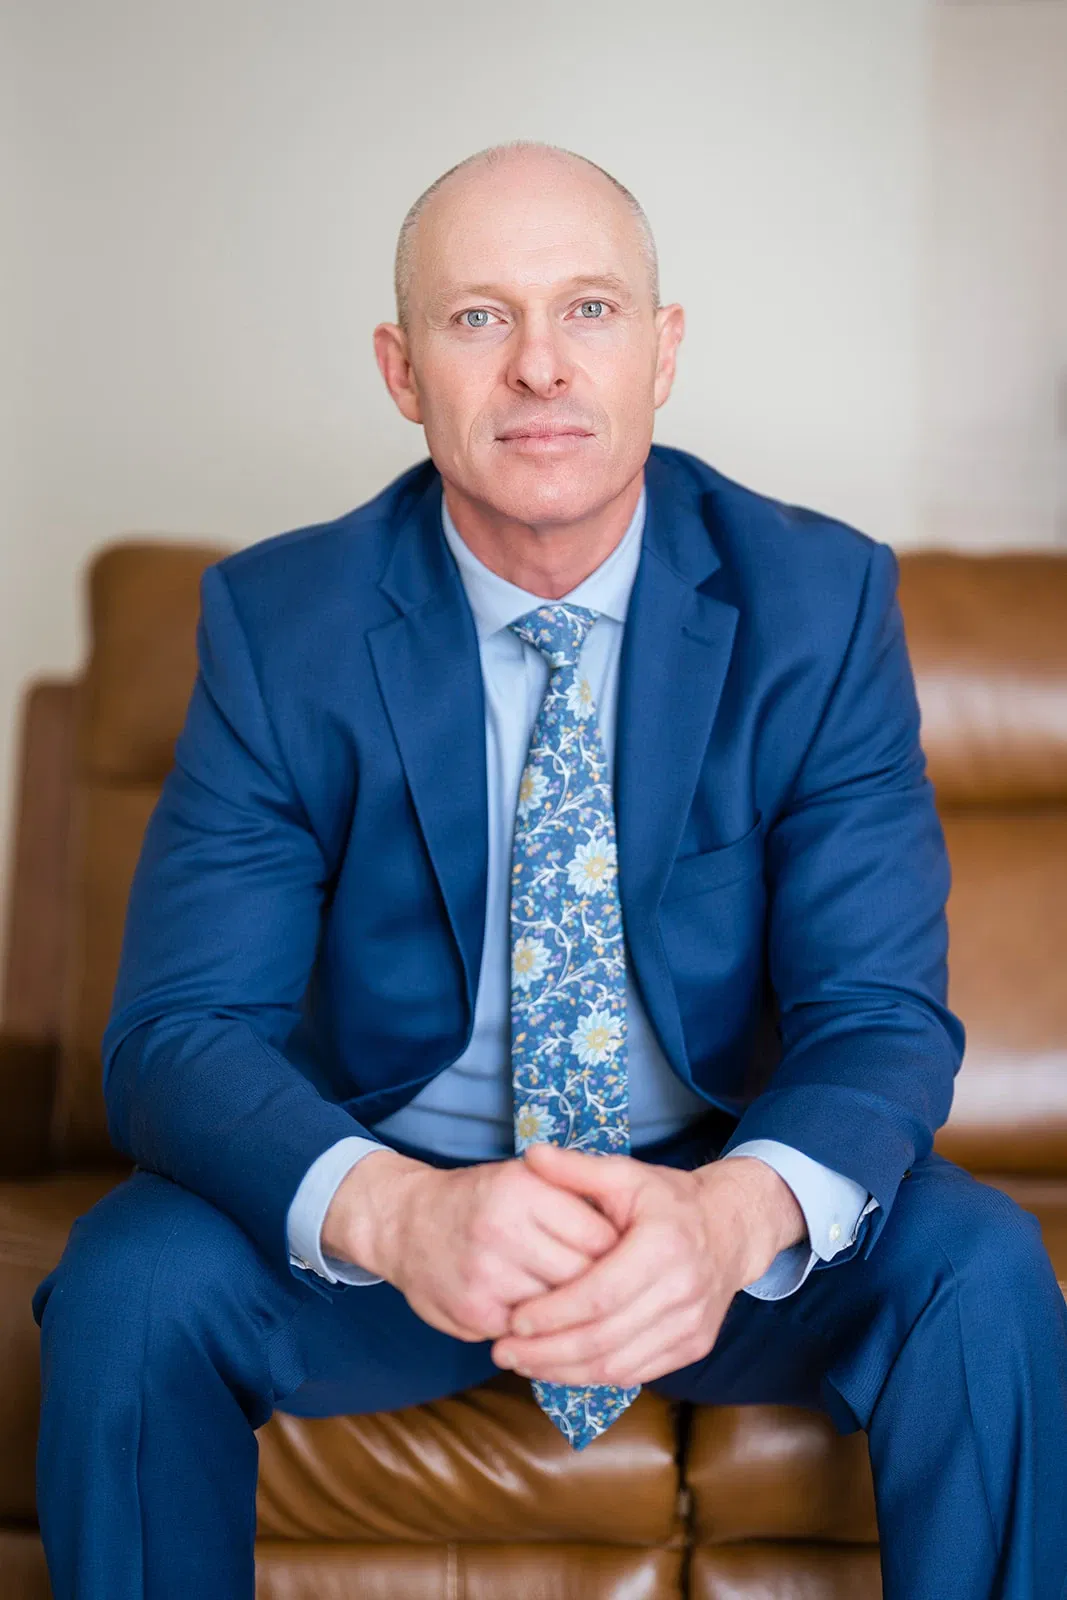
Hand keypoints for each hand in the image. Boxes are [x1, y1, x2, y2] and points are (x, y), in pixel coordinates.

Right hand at [321, 1147, 620, 1343]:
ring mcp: (486, 1274)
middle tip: (625, 1294)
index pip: (599, 1234)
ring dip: (579, 1316)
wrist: (406, 1223)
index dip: (624, 1254)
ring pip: (561, 1310)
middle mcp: (503, 1228)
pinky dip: (547, 1333)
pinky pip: (531, 1334)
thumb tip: (634, 1233)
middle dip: (608, 1289)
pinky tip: (553, 1324)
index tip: (635, 1261)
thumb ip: (574, 1195)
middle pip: (585, 1276)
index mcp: (523, 1187)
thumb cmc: (482, 1199)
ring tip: (594, 1311)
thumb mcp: (526, 1177)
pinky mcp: (474, 1312)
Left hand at [490, 1145, 806, 1387]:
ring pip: (619, 1366)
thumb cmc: (668, 1200)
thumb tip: (531, 1154)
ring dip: (565, 1371)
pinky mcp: (693, 1346)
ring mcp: (691, 1325)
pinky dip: (594, 1376)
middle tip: (504, 1351)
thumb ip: (576, 1168)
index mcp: (664, 1246)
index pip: (600, 1294)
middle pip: (605, 1338)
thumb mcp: (626, 1174)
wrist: (729, 1229)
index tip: (515, 1319)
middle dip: (548, 1351)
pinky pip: (637, 1373)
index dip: (555, 1312)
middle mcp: (683, 1291)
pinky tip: (559, 1367)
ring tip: (522, 1362)